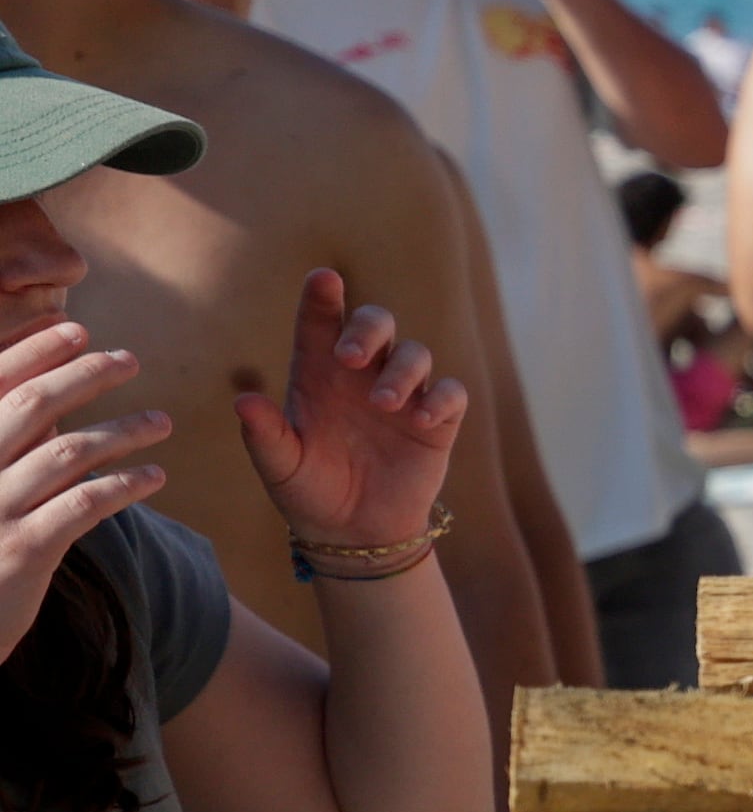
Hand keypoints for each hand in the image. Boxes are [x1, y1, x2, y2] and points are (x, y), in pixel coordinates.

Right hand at [0, 320, 169, 652]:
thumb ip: (12, 442)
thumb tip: (50, 392)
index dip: (32, 351)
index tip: (74, 326)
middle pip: (30, 407)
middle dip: (82, 374)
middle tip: (129, 358)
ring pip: (66, 454)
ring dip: (121, 430)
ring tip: (163, 421)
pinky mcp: (24, 551)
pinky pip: (84, 506)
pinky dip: (124, 485)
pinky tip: (155, 475)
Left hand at [233, 271, 467, 554]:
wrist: (354, 532)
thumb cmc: (308, 491)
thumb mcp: (279, 466)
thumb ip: (264, 434)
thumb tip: (243, 401)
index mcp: (318, 375)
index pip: (320, 323)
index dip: (323, 297)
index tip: (323, 278)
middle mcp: (362, 376)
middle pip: (377, 323)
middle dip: (368, 328)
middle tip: (351, 355)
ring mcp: (403, 395)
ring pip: (415, 354)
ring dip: (402, 370)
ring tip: (383, 403)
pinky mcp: (437, 422)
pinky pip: (451, 393)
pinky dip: (441, 398)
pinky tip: (421, 418)